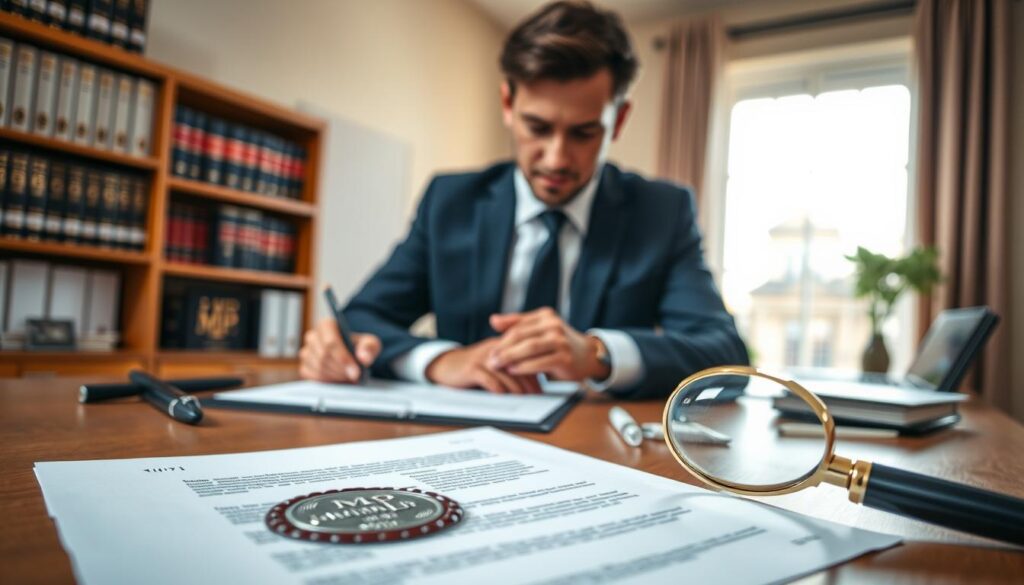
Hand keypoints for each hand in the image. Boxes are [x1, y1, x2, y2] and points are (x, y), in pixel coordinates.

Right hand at [299, 318, 380, 382]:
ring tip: (350, 377)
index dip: (343, 358)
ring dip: (336, 376)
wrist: (351, 355)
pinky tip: (339, 380)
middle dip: (341, 369)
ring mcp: (306, 352)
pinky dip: (328, 381)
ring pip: (319, 367)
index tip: (356, 372)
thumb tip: (364, 358)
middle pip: (324, 356)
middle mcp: (312, 337)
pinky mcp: (305, 366)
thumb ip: (369, 347)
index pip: (330, 342)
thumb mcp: (370, 343)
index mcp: (326, 325)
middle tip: (355, 377)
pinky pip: (314, 377)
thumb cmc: (359, 346)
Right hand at [425, 338, 541, 393]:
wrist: (446, 365)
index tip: (543, 386)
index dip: (535, 371)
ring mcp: (482, 359)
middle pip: (517, 365)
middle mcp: (494, 350)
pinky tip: (504, 397)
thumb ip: (511, 370)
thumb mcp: (494, 364)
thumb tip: (533, 384)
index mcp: (502, 346)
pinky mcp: (471, 369)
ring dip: (516, 388)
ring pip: (506, 373)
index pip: (524, 356)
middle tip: (537, 395)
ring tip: (524, 399)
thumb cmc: (474, 367)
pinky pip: (489, 380)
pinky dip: (498, 389)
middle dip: (529, 382)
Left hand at [488, 308, 609, 381]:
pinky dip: (524, 367)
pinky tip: (513, 371)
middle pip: (521, 336)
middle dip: (503, 349)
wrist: (587, 356)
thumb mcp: (539, 329)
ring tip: (497, 365)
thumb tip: (493, 320)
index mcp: (546, 316)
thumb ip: (517, 324)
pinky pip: (540, 362)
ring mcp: (561, 341)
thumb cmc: (558, 343)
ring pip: (529, 348)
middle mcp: (554, 325)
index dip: (502, 339)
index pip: (518, 326)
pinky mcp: (565, 358)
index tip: (490, 351)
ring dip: (510, 357)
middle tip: (490, 360)